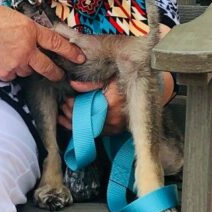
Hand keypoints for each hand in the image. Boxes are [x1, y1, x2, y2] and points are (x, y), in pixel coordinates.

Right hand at [0, 4, 84, 81]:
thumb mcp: (12, 16)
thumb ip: (26, 28)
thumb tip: (33, 37)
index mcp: (30, 31)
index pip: (57, 43)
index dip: (70, 52)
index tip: (79, 58)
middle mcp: (26, 49)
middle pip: (47, 66)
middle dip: (56, 72)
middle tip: (60, 74)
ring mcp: (15, 63)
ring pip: (27, 71)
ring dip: (25, 66)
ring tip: (10, 55)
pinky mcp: (4, 73)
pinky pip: (12, 75)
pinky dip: (9, 70)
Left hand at [57, 70, 175, 134]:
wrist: (148, 93)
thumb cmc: (127, 82)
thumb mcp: (111, 77)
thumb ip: (92, 83)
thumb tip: (73, 85)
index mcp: (113, 102)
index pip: (87, 108)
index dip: (74, 105)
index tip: (67, 99)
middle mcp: (115, 118)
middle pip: (86, 120)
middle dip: (72, 114)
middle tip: (64, 105)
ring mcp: (116, 127)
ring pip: (89, 129)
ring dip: (74, 123)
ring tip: (64, 115)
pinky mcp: (115, 131)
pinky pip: (95, 133)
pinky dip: (82, 129)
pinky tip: (70, 124)